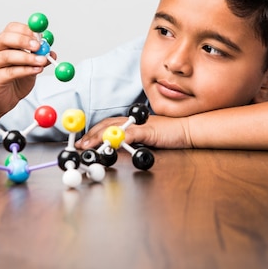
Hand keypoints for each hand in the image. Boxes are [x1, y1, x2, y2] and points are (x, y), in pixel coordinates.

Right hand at [0, 22, 53, 115]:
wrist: (3, 99)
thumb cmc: (15, 79)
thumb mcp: (31, 66)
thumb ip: (40, 57)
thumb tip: (52, 52)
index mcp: (3, 42)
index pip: (12, 29)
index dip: (26, 30)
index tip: (40, 35)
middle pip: (6, 39)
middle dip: (23, 40)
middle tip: (39, 46)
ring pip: (7, 56)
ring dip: (27, 57)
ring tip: (41, 60)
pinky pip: (9, 72)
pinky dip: (25, 70)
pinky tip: (36, 70)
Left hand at [75, 115, 193, 149]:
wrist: (188, 129)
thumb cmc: (169, 135)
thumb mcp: (146, 138)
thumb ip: (132, 141)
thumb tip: (116, 147)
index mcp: (131, 122)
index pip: (108, 125)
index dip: (94, 132)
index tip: (82, 141)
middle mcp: (133, 121)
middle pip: (107, 125)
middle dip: (91, 135)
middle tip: (79, 145)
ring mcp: (140, 125)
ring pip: (115, 128)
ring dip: (100, 136)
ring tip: (88, 145)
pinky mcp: (149, 130)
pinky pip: (132, 134)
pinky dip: (120, 138)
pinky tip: (111, 143)